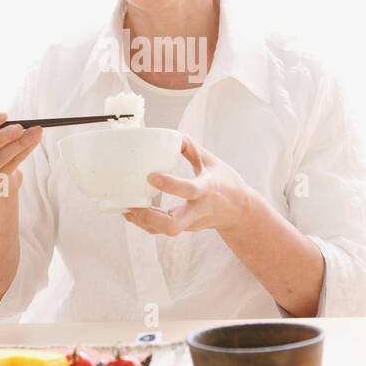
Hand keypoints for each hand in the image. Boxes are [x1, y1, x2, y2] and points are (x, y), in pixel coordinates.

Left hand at [122, 134, 254, 236]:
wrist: (240, 211)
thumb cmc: (227, 183)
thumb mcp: (213, 162)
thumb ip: (193, 149)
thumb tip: (174, 135)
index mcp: (208, 189)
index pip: (189, 190)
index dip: (170, 185)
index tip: (151, 176)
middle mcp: (199, 210)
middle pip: (173, 225)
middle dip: (149, 218)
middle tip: (131, 204)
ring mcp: (191, 222)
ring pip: (164, 230)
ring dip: (142, 221)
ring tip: (125, 207)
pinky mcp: (185, 227)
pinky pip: (162, 230)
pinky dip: (145, 223)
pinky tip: (131, 212)